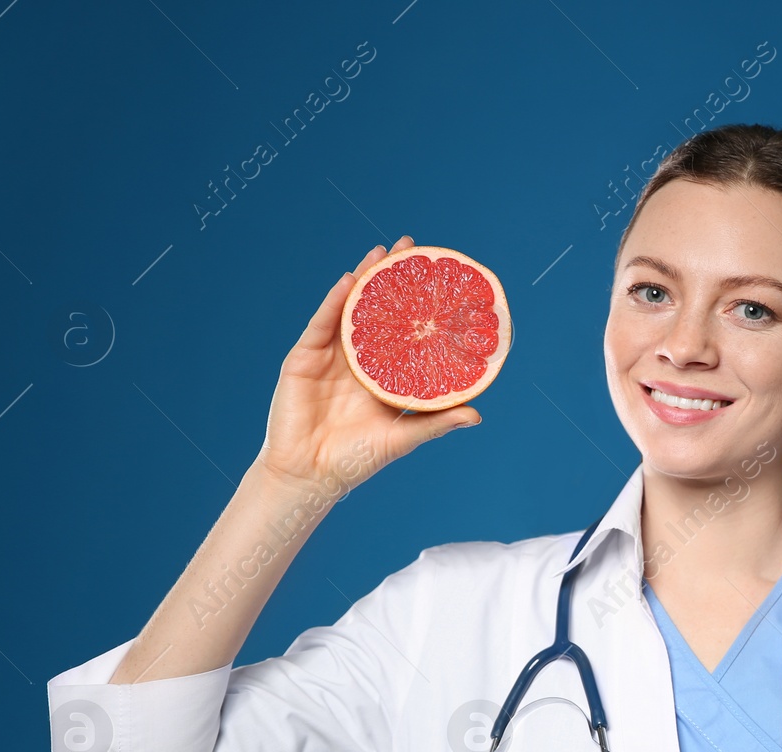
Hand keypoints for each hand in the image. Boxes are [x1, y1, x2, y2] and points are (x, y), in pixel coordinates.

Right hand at [253, 235, 480, 493]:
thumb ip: (436, 422)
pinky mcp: (304, 358)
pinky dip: (334, 302)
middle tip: (410, 246)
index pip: (403, 330)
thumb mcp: (402, 437)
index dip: (417, 304)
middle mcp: (357, 360)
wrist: (310, 475)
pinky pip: (321, 324)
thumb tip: (477, 415)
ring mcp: (329, 356)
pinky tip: (349, 281)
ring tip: (383, 252)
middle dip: (391, 278)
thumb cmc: (356, 460)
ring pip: (350, 309)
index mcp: (382, 375)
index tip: (438, 278)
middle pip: (377, 310)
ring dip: (364, 278)